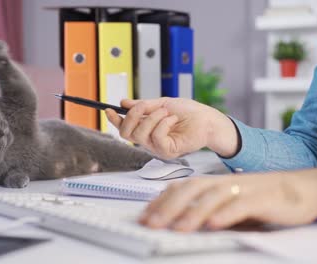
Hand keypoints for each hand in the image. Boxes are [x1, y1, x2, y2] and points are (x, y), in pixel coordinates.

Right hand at [105, 97, 238, 158]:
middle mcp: (150, 140)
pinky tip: (173, 120)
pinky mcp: (167, 151)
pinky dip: (163, 124)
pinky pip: (155, 138)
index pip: (125, 128)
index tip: (109, 109)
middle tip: (144, 106)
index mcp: (147, 129)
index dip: (114, 120)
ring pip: (139, 135)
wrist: (208, 119)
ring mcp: (158, 148)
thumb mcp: (163, 103)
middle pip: (126, 134)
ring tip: (166, 112)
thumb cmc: (190, 113)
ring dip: (152, 117)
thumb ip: (144, 105)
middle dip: (132, 116)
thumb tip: (124, 102)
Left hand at [139, 169, 316, 231]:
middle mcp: (225, 183)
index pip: (181, 188)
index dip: (161, 201)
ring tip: (177, 228)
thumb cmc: (263, 198)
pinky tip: (214, 224)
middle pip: (191, 189)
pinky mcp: (264, 198)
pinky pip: (242, 205)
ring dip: (193, 212)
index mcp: (215, 183)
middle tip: (150, 223)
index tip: (144, 216)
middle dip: (168, 206)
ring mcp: (244, 189)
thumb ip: (209, 210)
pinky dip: (226, 214)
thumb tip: (181, 222)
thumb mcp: (231, 203)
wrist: (303, 189)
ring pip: (213, 197)